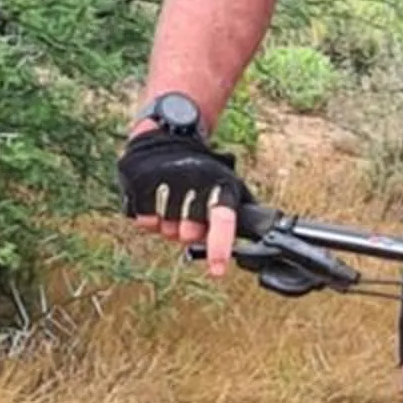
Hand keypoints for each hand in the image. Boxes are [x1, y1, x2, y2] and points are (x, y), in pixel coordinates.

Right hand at [118, 94, 252, 270]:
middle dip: (187, 231)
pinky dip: (147, 216)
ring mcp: (163, 182)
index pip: (222, 221)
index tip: (218, 271)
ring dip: (166, 223)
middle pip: (187, 234)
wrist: (168, 131)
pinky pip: (143, 221)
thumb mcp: (228, 180)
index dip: (219, 248)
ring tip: (170, 199)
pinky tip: (154, 197)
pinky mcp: (138, 182)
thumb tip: (263, 230)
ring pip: (163, 229)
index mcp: (218, 185)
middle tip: (186, 214)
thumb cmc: (202, 166)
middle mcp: (192, 182)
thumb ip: (241, 208)